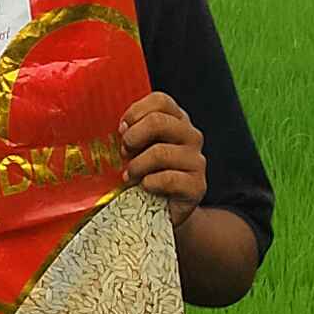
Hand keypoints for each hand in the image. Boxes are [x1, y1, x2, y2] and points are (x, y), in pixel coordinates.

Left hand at [119, 91, 207, 216]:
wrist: (162, 213)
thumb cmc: (145, 175)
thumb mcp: (136, 149)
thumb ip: (130, 133)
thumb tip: (116, 129)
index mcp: (176, 121)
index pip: (160, 101)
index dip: (136, 112)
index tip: (122, 130)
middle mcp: (191, 136)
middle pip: (158, 122)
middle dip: (133, 138)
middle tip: (124, 153)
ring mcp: (196, 160)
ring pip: (160, 152)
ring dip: (137, 165)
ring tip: (130, 176)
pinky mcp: (197, 186)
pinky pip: (169, 178)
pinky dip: (149, 183)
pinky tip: (145, 187)